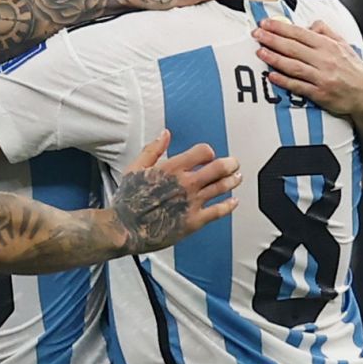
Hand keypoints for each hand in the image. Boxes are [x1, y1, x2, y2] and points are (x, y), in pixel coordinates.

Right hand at [112, 130, 240, 252]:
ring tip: (237, 178)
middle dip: (230, 164)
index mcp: (172, 168)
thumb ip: (153, 150)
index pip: (203, 152)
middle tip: (234, 164)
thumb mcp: (135, 168)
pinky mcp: (194, 221)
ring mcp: (192, 202)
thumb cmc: (128, 201)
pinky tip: (234, 202)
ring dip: (233, 181)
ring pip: (222, 187)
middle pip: (219, 167)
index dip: (208, 152)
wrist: (125, 228)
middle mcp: (186, 183)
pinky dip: (229, 205)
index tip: (208, 155)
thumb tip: (164, 135)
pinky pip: (218, 211)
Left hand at [254, 18, 362, 118]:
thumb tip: (310, 24)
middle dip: (272, 39)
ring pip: (293, 66)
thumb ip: (327, 33)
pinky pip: (298, 86)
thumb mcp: (344, 46)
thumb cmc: (354, 70)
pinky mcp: (319, 94)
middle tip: (257, 34)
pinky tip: (271, 75)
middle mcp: (325, 60)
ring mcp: (322, 78)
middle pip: (293, 48)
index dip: (281, 28)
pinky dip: (284, 80)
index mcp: (329, 46)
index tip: (266, 24)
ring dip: (274, 58)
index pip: (300, 33)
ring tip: (259, 52)